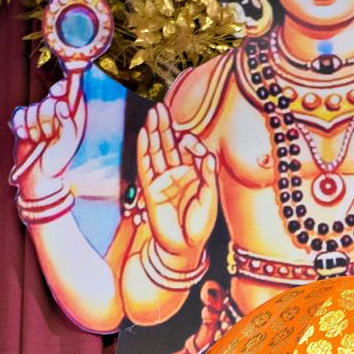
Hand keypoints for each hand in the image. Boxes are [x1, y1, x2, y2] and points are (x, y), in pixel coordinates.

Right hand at [10, 75, 86, 195]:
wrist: (39, 177)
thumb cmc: (58, 161)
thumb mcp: (68, 143)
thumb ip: (68, 123)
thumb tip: (61, 104)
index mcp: (70, 116)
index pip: (67, 91)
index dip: (61, 89)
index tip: (59, 94)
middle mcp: (54, 113)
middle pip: (48, 100)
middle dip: (47, 118)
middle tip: (50, 136)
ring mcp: (38, 117)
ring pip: (33, 108)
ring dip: (34, 127)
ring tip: (39, 142)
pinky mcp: (22, 122)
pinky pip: (19, 114)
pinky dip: (20, 125)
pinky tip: (24, 136)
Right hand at [136, 102, 218, 264]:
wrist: (183, 247)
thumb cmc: (199, 226)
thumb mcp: (209, 200)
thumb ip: (209, 177)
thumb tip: (209, 154)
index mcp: (193, 173)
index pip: (188, 148)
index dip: (187, 139)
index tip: (188, 135)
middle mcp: (177, 172)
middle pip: (169, 144)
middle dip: (164, 125)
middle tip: (159, 106)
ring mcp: (163, 179)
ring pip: (156, 151)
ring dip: (154, 132)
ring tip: (151, 114)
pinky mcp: (151, 189)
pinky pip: (146, 166)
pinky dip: (144, 150)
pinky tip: (144, 135)